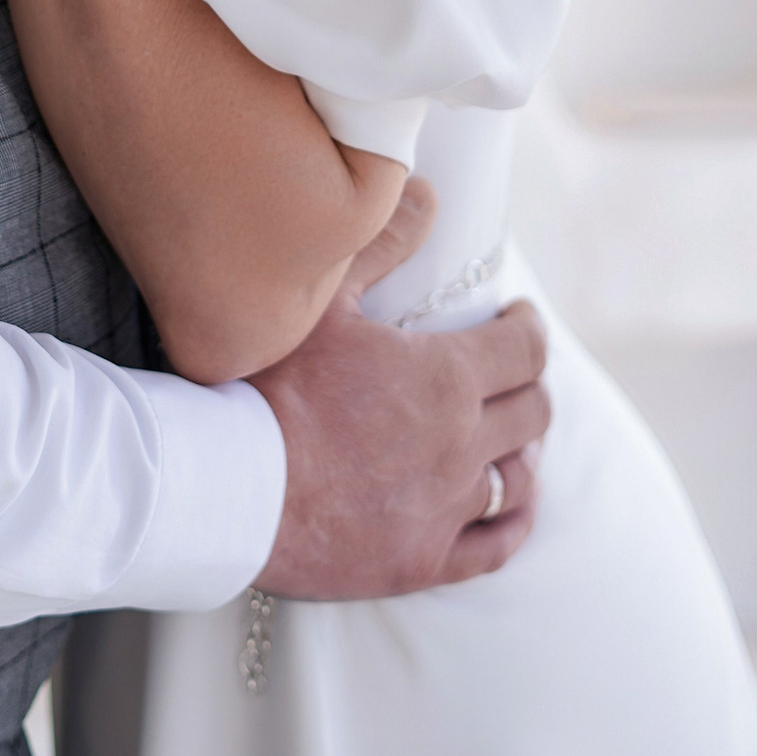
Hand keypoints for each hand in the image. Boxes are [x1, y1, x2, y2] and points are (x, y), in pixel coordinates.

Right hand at [250, 178, 550, 597]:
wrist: (224, 489)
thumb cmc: (267, 387)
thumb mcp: (322, 300)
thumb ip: (381, 243)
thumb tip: (427, 196)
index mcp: (445, 378)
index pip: (524, 349)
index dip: (527, 328)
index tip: (515, 317)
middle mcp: (460, 445)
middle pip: (532, 411)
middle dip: (528, 383)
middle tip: (509, 372)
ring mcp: (443, 508)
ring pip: (517, 476)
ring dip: (520, 448)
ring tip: (506, 434)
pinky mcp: (420, 559)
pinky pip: (496, 545)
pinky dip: (514, 519)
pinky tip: (514, 505)